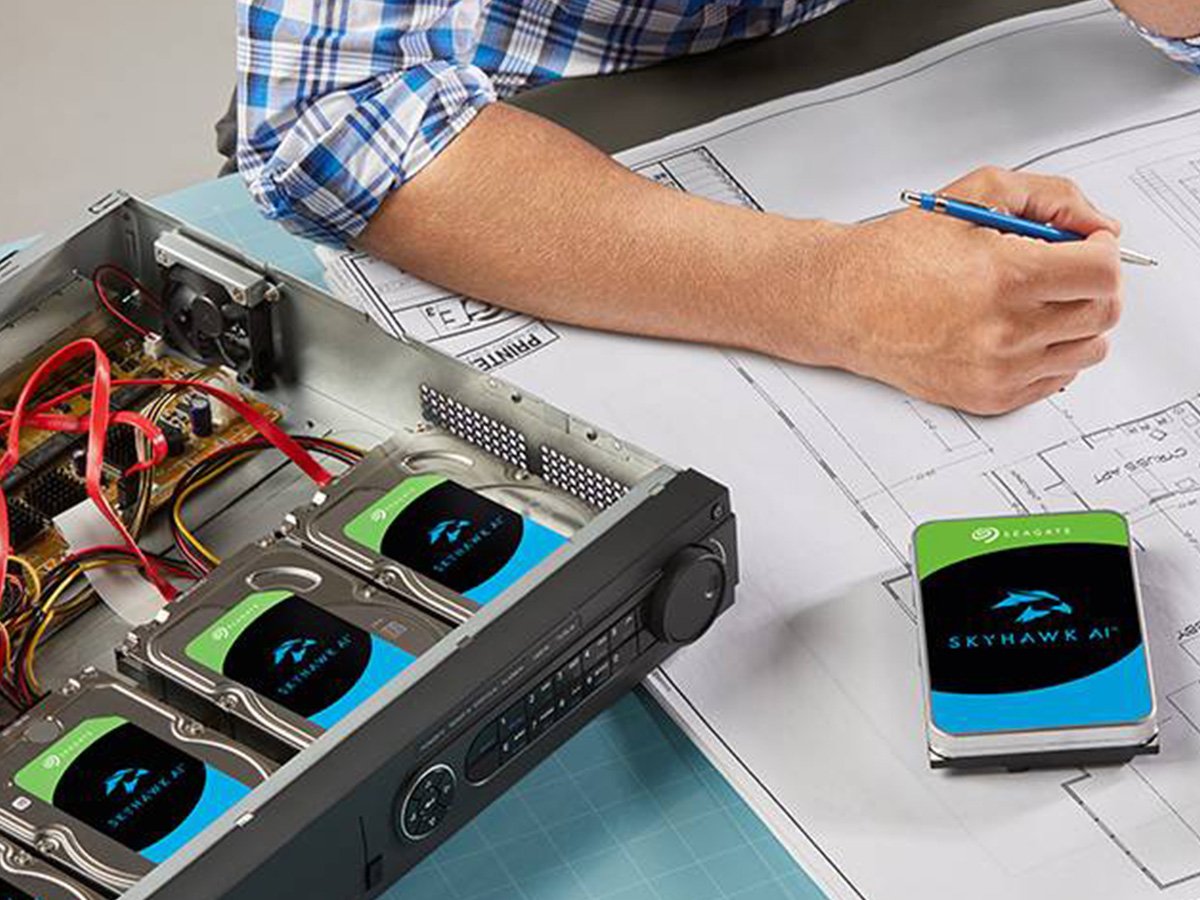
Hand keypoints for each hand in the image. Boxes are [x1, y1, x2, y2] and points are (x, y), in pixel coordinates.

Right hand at [802, 166, 1123, 414]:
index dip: (1105, 250)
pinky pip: (1056, 379)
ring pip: (1088, 350)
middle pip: (1103, 313)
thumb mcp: (972, 196)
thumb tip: (1096, 223)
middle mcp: (1004, 330)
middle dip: (1094, 284)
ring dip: (1075, 321)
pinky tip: (1017, 329)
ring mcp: (998, 369)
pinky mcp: (988, 396)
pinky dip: (1050, 353)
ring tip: (1036, 302)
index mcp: (1004, 276)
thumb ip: (1048, 197)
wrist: (844, 303)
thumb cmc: (896, 255)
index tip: (1089, 245)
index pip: (1103, 271)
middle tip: (1064, 271)